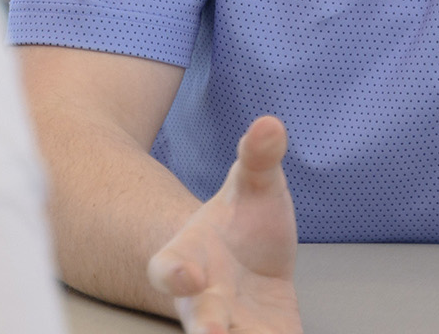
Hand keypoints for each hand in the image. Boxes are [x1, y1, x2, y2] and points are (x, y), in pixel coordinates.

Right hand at [147, 114, 299, 333]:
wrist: (250, 264)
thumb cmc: (241, 223)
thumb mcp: (253, 185)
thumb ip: (258, 158)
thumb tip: (270, 124)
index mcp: (189, 258)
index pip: (168, 267)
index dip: (173, 272)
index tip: (184, 274)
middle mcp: (206, 300)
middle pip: (201, 318)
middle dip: (207, 327)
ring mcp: (236, 326)